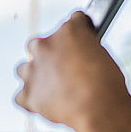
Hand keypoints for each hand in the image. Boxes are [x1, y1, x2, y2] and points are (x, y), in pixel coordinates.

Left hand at [15, 11, 129, 131]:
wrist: (100, 109)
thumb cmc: (108, 85)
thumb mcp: (105, 57)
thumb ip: (88, 50)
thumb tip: (82, 57)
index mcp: (69, 31)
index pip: (73, 22)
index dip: (80, 34)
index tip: (81, 43)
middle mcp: (45, 45)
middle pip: (38, 44)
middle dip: (49, 54)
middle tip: (64, 69)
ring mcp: (33, 70)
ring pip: (23, 69)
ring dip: (35, 75)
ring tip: (52, 88)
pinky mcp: (27, 94)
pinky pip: (22, 97)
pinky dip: (32, 100)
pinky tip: (45, 103)